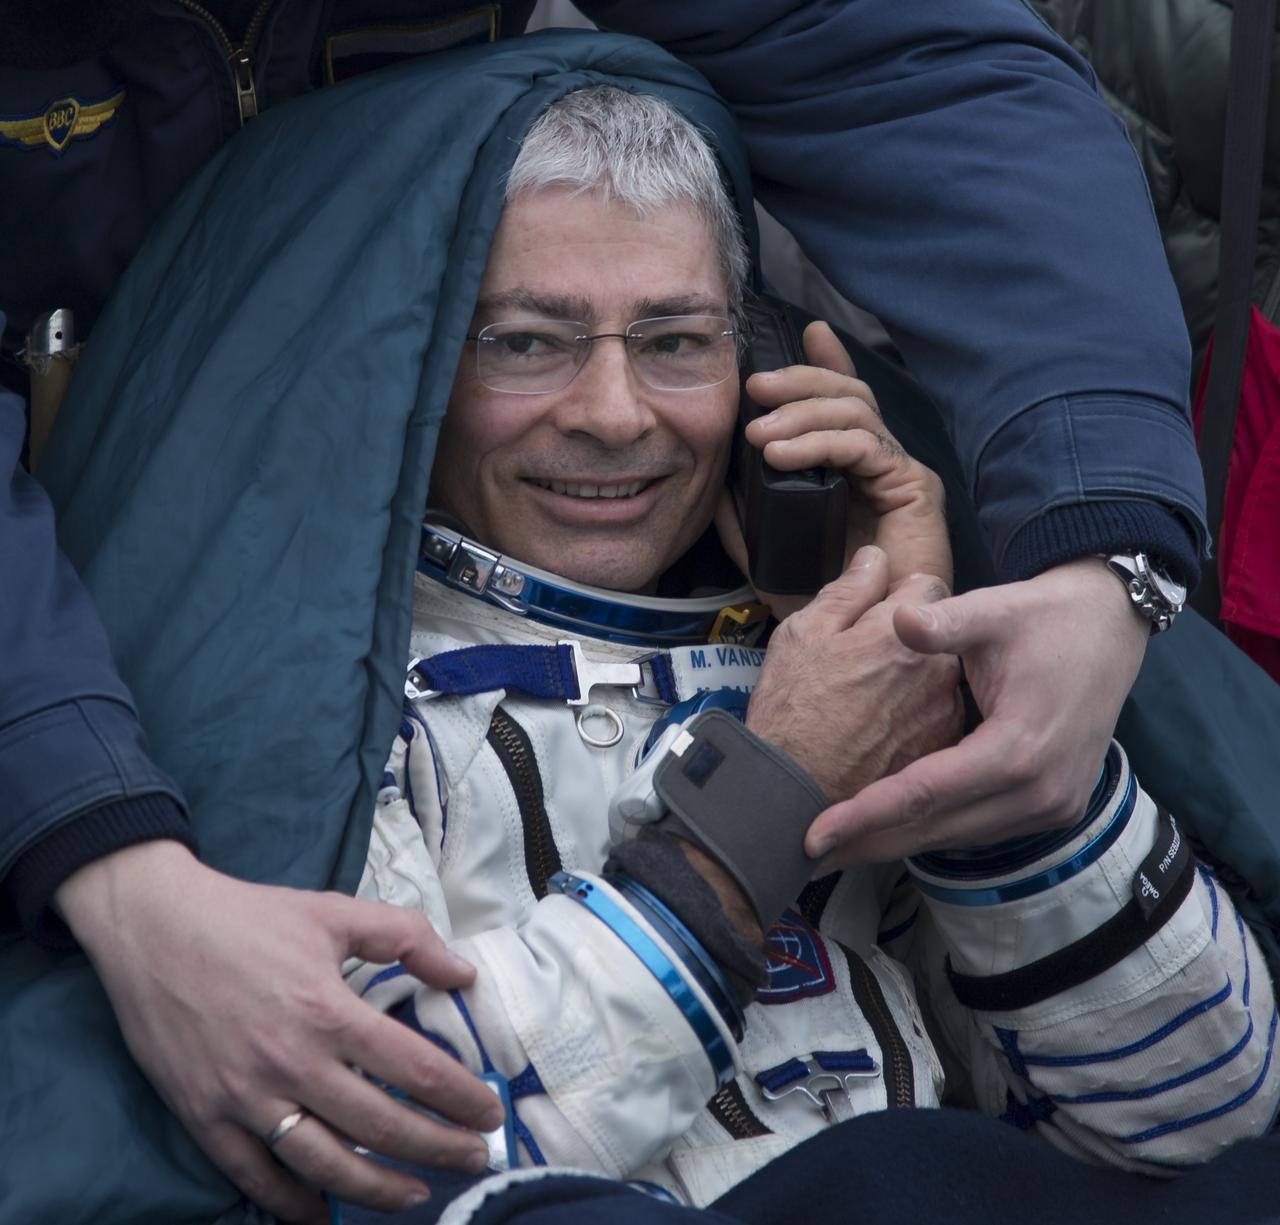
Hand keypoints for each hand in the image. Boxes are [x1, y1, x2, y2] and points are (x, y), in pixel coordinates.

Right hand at [55, 841, 502, 1222]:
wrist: (153, 926)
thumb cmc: (250, 917)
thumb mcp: (335, 911)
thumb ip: (406, 937)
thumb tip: (463, 973)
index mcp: (328, 1010)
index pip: (414, 1070)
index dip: (460, 1097)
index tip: (489, 1113)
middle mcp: (291, 1063)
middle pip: (381, 1125)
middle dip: (438, 1149)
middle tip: (473, 1160)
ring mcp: (245, 1098)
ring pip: (324, 1165)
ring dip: (378, 1189)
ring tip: (417, 1195)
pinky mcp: (204, 1117)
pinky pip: (256, 1176)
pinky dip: (294, 1202)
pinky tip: (325, 1211)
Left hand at [716, 320, 950, 619]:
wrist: (865, 650)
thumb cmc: (828, 606)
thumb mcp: (770, 557)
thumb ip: (746, 521)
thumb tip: (716, 485)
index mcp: (851, 473)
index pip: (839, 405)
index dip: (824, 366)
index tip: (803, 333)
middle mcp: (880, 466)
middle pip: (846, 396)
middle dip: (800, 381)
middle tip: (754, 386)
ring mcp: (900, 474)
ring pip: (855, 412)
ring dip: (801, 413)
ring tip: (759, 434)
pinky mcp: (916, 489)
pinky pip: (867, 445)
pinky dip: (821, 442)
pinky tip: (783, 455)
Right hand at [746, 546, 962, 806]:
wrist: (794, 791)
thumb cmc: (791, 711)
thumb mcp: (801, 635)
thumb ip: (846, 591)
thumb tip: (875, 558)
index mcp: (901, 632)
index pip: (927, 586)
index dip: (898, 596)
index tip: (875, 616)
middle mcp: (936, 670)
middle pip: (938, 634)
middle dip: (911, 640)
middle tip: (865, 664)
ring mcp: (942, 713)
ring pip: (939, 677)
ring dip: (916, 681)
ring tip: (868, 705)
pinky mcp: (941, 750)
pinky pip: (936, 716)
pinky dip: (916, 718)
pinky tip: (879, 732)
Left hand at [806, 557, 1148, 864]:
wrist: (1110, 629)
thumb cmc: (1044, 618)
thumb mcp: (994, 610)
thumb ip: (945, 622)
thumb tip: (900, 618)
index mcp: (1020, 747)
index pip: (926, 792)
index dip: (866, 813)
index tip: (812, 833)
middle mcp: (1039, 792)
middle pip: (936, 828)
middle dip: (868, 842)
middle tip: (805, 856)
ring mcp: (1050, 807)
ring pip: (956, 836)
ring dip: (896, 842)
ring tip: (836, 849)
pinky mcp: (1051, 809)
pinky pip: (978, 829)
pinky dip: (931, 829)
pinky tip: (887, 830)